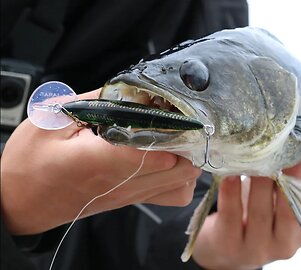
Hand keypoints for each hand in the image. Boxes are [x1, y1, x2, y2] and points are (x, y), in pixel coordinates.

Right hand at [0, 89, 201, 234]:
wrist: (20, 203)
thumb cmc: (30, 164)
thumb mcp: (51, 121)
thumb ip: (94, 102)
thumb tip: (131, 91)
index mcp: (101, 162)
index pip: (155, 152)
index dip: (173, 129)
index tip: (175, 109)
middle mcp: (123, 184)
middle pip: (180, 168)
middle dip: (187, 139)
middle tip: (176, 118)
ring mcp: (131, 196)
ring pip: (183, 183)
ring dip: (187, 157)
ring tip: (174, 136)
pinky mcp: (132, 201)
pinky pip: (173, 196)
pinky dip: (180, 177)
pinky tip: (169, 159)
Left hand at [191, 132, 300, 269]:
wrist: (223, 248)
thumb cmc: (255, 212)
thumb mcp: (279, 199)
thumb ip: (292, 178)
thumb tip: (298, 130)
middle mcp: (289, 242)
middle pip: (299, 207)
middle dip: (293, 174)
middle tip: (284, 145)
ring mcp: (260, 248)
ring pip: (263, 211)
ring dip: (259, 179)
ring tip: (252, 155)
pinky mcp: (231, 247)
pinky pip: (233, 216)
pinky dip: (231, 192)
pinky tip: (228, 174)